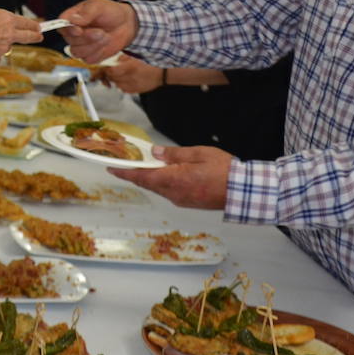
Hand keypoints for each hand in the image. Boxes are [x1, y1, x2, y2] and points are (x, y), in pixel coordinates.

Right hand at [0, 2, 42, 62]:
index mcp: (7, 19)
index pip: (26, 22)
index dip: (33, 25)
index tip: (38, 27)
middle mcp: (9, 34)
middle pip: (27, 37)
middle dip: (35, 37)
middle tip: (39, 37)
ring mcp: (2, 48)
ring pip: (6, 47)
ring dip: (0, 44)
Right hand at [59, 0, 135, 61]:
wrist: (126, 24)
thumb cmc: (110, 12)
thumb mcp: (99, 7)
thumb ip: (86, 13)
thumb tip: (73, 20)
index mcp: (71, 18)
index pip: (61, 25)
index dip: (68, 30)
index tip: (79, 29)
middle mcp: (73, 33)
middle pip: (70, 40)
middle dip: (87, 37)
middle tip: (101, 31)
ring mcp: (80, 45)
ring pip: (77, 52)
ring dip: (94, 45)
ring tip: (105, 36)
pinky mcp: (89, 56)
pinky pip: (88, 59)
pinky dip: (99, 53)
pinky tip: (105, 44)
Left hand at [101, 55, 162, 92]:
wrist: (162, 73)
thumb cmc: (151, 62)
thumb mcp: (136, 56)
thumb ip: (123, 58)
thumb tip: (114, 61)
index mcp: (131, 67)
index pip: (112, 71)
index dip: (107, 69)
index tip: (107, 67)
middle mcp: (131, 78)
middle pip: (113, 78)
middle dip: (110, 74)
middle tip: (112, 70)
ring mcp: (133, 85)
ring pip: (117, 85)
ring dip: (116, 80)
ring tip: (121, 74)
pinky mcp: (136, 90)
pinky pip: (123, 89)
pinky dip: (122, 85)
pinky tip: (127, 79)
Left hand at [108, 145, 232, 208]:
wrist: (242, 191)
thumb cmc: (223, 170)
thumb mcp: (198, 154)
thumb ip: (173, 154)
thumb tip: (154, 152)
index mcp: (173, 179)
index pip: (141, 176)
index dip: (124, 172)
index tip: (111, 168)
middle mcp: (173, 193)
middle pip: (147, 183)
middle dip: (135, 174)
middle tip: (125, 164)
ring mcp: (180, 200)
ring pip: (158, 188)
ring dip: (149, 178)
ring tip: (143, 166)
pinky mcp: (188, 203)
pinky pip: (168, 192)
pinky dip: (161, 183)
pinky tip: (164, 174)